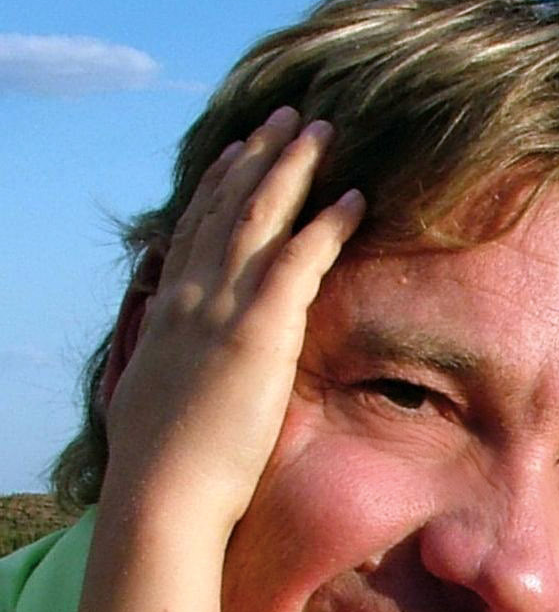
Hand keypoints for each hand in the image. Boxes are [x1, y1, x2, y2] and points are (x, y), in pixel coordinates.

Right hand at [103, 105, 363, 539]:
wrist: (161, 493)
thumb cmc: (160, 469)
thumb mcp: (150, 403)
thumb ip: (166, 373)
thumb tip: (167, 374)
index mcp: (167, 314)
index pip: (193, 231)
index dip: (217, 187)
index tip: (236, 153)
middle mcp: (190, 297)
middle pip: (226, 206)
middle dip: (258, 156)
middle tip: (287, 117)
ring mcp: (222, 309)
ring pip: (260, 216)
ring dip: (293, 168)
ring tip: (322, 132)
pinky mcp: (258, 331)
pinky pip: (299, 260)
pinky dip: (327, 225)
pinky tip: (354, 198)